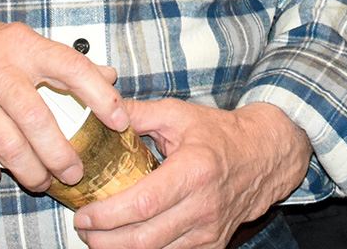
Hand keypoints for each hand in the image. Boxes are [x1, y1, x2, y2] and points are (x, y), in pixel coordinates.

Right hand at [0, 0, 129, 193]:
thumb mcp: (21, 41)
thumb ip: (63, 62)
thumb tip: (109, 76)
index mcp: (23, 46)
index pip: (72, 68)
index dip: (99, 94)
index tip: (119, 119)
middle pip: (38, 121)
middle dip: (62, 154)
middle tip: (76, 170)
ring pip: (11, 148)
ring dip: (32, 172)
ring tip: (43, 181)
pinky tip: (0, 172)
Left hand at [73, 100, 311, 247]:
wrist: (263, 155)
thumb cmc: (220, 133)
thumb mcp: (180, 114)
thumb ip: (140, 114)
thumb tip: (102, 111)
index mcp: (194, 170)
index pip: (144, 204)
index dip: (108, 215)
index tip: (84, 214)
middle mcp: (203, 205)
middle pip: (144, 239)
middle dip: (105, 241)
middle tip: (83, 229)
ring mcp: (208, 231)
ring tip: (98, 236)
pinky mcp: (211, 245)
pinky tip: (127, 240)